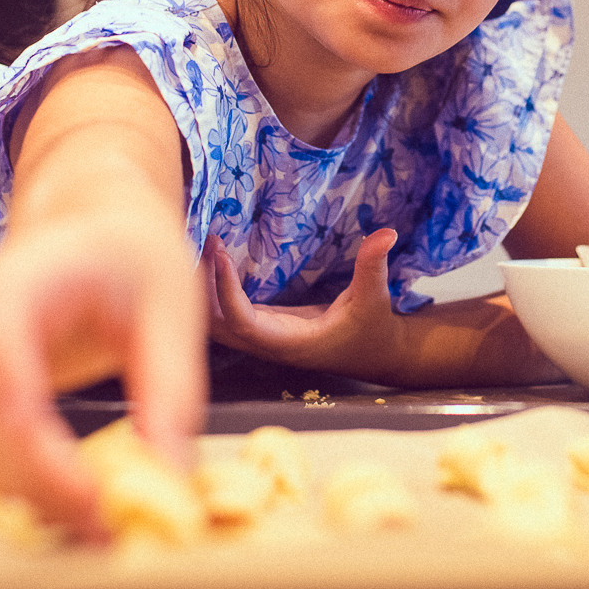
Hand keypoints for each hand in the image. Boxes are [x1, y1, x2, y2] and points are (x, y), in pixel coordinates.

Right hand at [0, 214, 206, 538]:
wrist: (97, 221)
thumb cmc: (135, 253)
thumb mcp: (174, 306)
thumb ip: (172, 388)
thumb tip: (171, 477)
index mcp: (15, 290)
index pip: (4, 376)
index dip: (38, 447)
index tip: (93, 496)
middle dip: (37, 486)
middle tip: (108, 527)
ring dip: (23, 494)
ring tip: (98, 522)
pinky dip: (17, 482)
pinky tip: (75, 497)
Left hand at [204, 229, 405, 382]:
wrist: (374, 354)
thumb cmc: (372, 329)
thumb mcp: (375, 296)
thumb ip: (373, 266)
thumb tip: (386, 233)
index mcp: (290, 342)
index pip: (243, 322)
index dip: (226, 291)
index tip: (220, 253)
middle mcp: (267, 344)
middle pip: (215, 326)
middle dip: (202, 288)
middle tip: (204, 242)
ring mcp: (261, 338)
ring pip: (214, 323)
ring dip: (203, 289)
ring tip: (203, 246)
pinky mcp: (261, 327)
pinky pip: (224, 314)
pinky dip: (212, 290)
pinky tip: (213, 258)